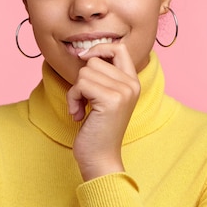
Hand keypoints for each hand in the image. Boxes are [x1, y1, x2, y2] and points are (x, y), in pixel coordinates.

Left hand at [66, 43, 139, 180]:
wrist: (101, 159)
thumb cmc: (98, 130)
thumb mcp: (105, 98)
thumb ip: (103, 76)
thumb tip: (82, 53)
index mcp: (133, 82)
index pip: (119, 48)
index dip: (99, 49)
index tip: (84, 60)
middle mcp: (132, 84)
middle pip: (95, 61)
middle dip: (82, 80)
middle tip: (84, 101)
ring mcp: (124, 91)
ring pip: (85, 72)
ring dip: (76, 91)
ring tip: (82, 109)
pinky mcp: (111, 100)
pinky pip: (81, 85)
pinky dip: (73, 98)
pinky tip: (78, 114)